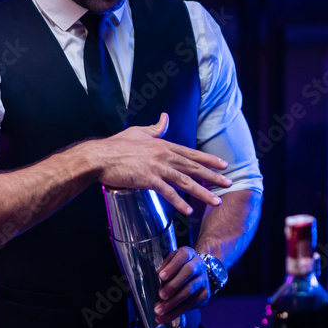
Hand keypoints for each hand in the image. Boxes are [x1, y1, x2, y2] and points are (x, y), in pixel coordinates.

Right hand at [89, 112, 230, 214]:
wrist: (99, 156)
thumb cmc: (116, 145)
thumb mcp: (138, 131)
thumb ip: (155, 127)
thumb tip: (165, 117)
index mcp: (163, 144)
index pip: (191, 153)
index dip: (208, 160)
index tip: (223, 165)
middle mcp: (163, 155)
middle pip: (193, 167)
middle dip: (213, 176)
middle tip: (228, 183)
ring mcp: (156, 167)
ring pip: (185, 181)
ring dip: (202, 192)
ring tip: (215, 201)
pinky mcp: (147, 179)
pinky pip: (167, 192)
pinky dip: (179, 202)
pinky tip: (188, 211)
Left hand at [154, 247, 208, 323]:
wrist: (199, 272)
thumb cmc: (179, 267)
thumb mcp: (171, 261)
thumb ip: (165, 268)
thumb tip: (160, 276)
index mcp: (188, 254)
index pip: (182, 256)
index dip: (172, 266)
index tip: (161, 276)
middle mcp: (198, 265)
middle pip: (188, 273)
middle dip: (173, 286)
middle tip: (161, 296)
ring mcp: (203, 280)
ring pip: (189, 292)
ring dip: (173, 303)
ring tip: (159, 311)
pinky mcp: (205, 295)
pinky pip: (190, 305)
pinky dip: (175, 312)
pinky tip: (164, 317)